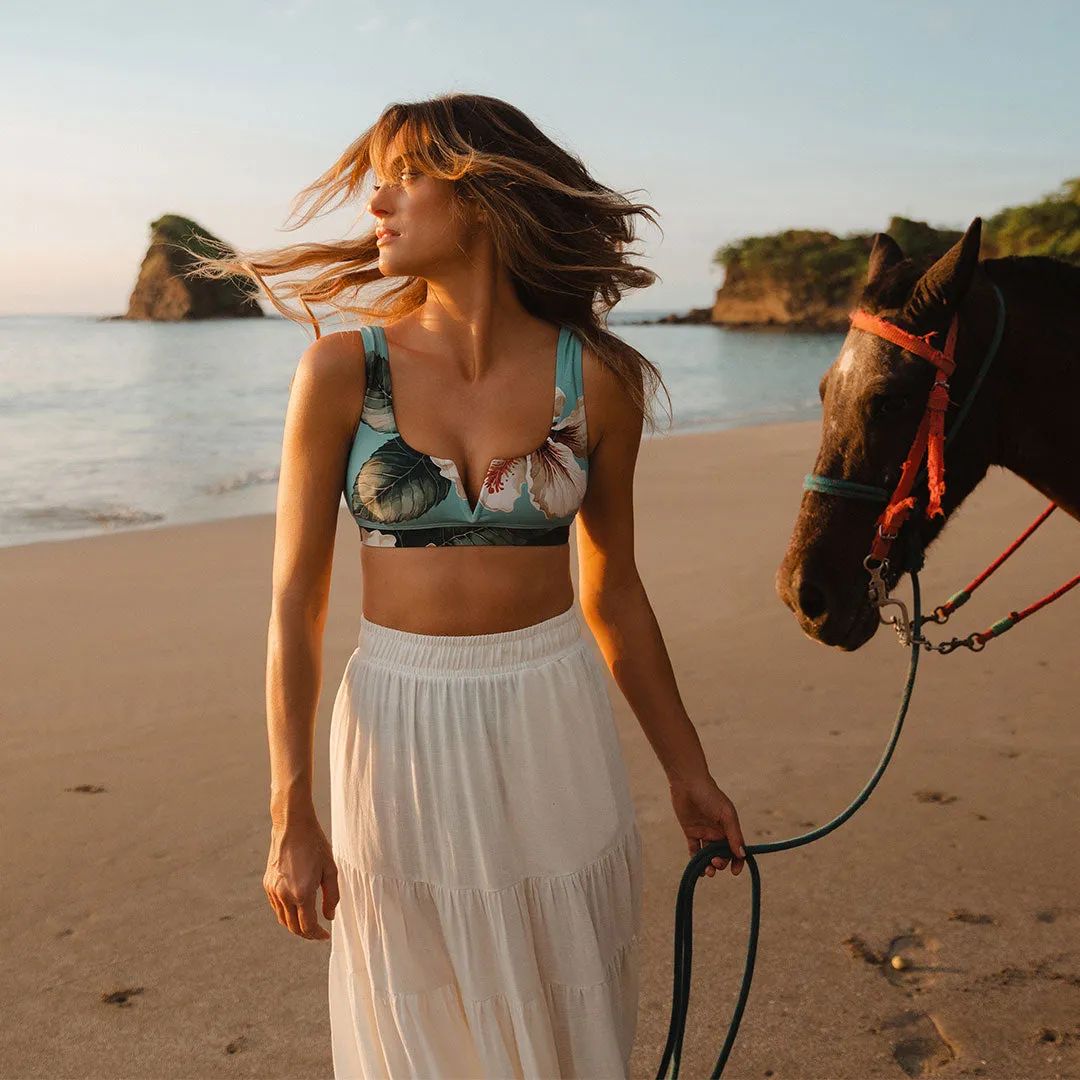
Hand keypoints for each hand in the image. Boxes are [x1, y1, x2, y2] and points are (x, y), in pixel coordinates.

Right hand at [264, 816, 339, 939]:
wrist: (292, 825)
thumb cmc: (315, 845)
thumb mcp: (331, 870)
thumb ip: (332, 896)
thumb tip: (328, 917)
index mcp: (302, 893)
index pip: (308, 927)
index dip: (317, 935)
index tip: (326, 936)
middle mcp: (284, 895)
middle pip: (294, 927)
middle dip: (307, 934)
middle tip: (318, 932)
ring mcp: (273, 890)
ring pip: (283, 919)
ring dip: (296, 924)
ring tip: (309, 920)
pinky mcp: (267, 884)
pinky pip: (277, 906)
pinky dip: (287, 912)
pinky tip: (298, 906)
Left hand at [669, 774, 745, 877]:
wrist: (688, 784)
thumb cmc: (711, 796)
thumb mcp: (726, 815)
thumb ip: (734, 835)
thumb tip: (742, 855)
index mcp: (729, 828)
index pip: (737, 849)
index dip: (738, 862)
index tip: (735, 872)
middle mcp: (718, 832)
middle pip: (723, 855)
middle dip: (721, 863)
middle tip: (716, 863)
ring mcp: (704, 833)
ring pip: (709, 856)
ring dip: (709, 866)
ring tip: (708, 871)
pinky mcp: (691, 832)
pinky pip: (694, 851)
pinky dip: (696, 861)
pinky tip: (699, 869)